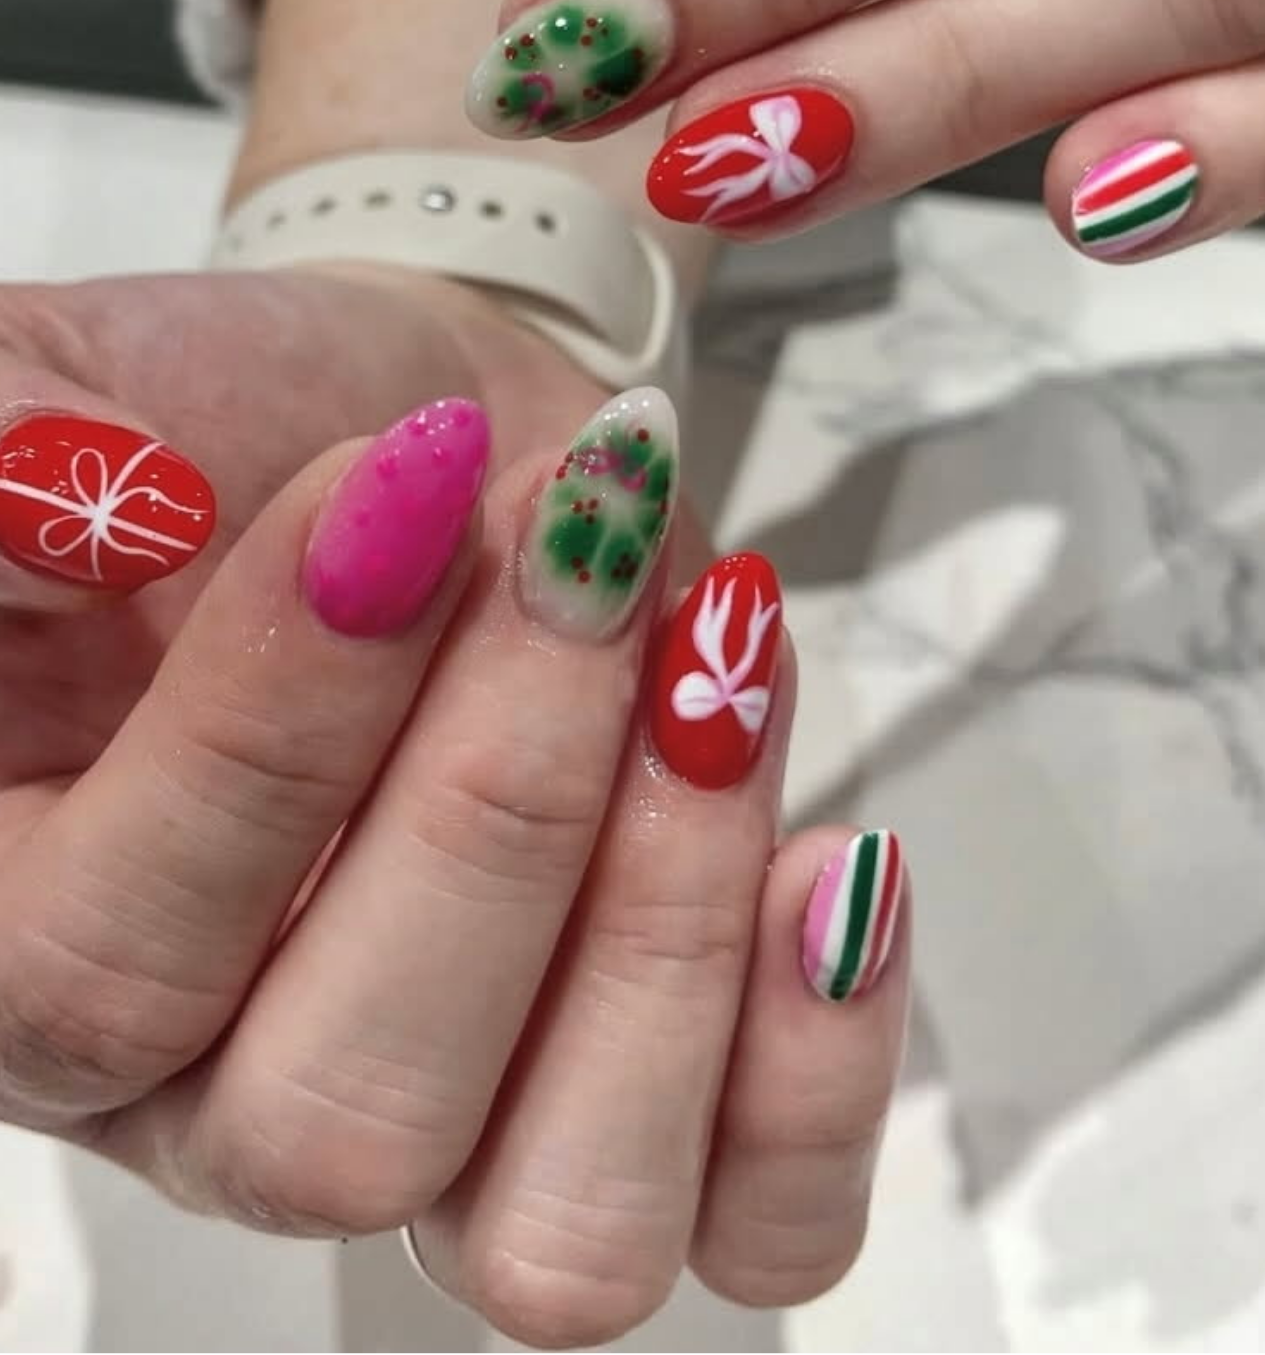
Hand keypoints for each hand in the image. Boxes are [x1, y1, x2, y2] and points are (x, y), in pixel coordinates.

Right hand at [0, 268, 909, 1347]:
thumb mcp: (76, 390)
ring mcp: (450, 1119)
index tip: (397, 494)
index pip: (112, 969)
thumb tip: (79, 502)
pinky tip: (829, 862)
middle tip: (574, 552)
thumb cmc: (240, 425)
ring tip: (708, 673)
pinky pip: (750, 1224)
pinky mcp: (646, 1090)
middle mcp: (221, 1088)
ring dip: (663, 927)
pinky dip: (819, 1074)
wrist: (433, 428)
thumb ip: (20, 447)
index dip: (273, 738)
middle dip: (499, 808)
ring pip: (558, 1229)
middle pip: (345, 1120)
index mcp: (34, 942)